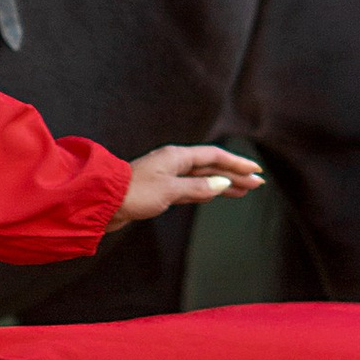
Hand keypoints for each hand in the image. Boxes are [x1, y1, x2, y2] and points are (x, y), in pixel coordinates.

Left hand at [119, 142, 265, 224]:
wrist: (103, 202)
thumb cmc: (133, 193)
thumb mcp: (170, 191)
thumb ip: (197, 188)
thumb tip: (221, 184)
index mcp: (177, 157)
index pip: (214, 157)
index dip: (236, 163)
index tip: (255, 170)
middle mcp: (174, 163)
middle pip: (211, 167)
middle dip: (234, 175)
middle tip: (257, 184)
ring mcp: (167, 176)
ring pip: (202, 178)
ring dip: (223, 184)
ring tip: (243, 190)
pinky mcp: (161, 190)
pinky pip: (192, 188)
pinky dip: (207, 191)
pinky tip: (215, 195)